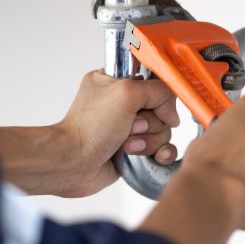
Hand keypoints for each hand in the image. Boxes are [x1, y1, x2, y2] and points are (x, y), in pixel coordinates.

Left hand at [0, 70, 179, 196]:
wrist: (73, 163)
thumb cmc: (88, 127)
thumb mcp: (126, 93)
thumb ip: (157, 91)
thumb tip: (172, 112)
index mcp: (116, 81)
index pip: (153, 80)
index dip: (159, 95)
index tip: (156, 106)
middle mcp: (123, 104)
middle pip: (161, 108)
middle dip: (150, 122)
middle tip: (130, 126)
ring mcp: (129, 128)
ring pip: (163, 130)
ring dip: (149, 140)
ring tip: (127, 145)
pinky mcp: (135, 149)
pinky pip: (162, 148)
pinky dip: (159, 153)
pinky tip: (151, 157)